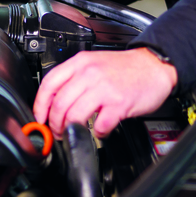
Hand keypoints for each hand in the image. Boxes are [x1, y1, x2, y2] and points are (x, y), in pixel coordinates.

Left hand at [33, 48, 177, 138]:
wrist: (155, 65)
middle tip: (57, 131)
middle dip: (54, 124)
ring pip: (74, 116)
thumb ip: (76, 77)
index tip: (40, 117)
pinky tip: (100, 131)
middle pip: (59, 104)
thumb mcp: (95, 63)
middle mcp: (90, 74)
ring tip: (74, 133)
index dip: (40, 105)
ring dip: (70, 131)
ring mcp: (104, 89)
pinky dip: (97, 133)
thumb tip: (56, 100)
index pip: (50, 83)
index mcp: (81, 63)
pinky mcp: (118, 104)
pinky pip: (99, 126)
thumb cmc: (127, 67)